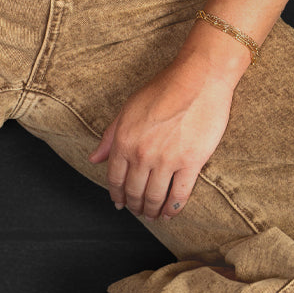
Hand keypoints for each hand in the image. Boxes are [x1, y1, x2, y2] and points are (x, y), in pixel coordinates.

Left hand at [89, 22, 249, 220]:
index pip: (115, 178)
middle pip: (134, 191)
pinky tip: (169, 213)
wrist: (200, 77)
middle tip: (138, 211)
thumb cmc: (164, 87)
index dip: (116, 195)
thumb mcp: (128, 108)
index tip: (120, 204)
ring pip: (154, 197)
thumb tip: (94, 158)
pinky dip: (173, 208)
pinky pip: (179, 194)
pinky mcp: (191, 162)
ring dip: (151, 210)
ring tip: (152, 215)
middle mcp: (142, 154)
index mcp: (124, 141)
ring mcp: (167, 160)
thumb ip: (110, 136)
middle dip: (134, 205)